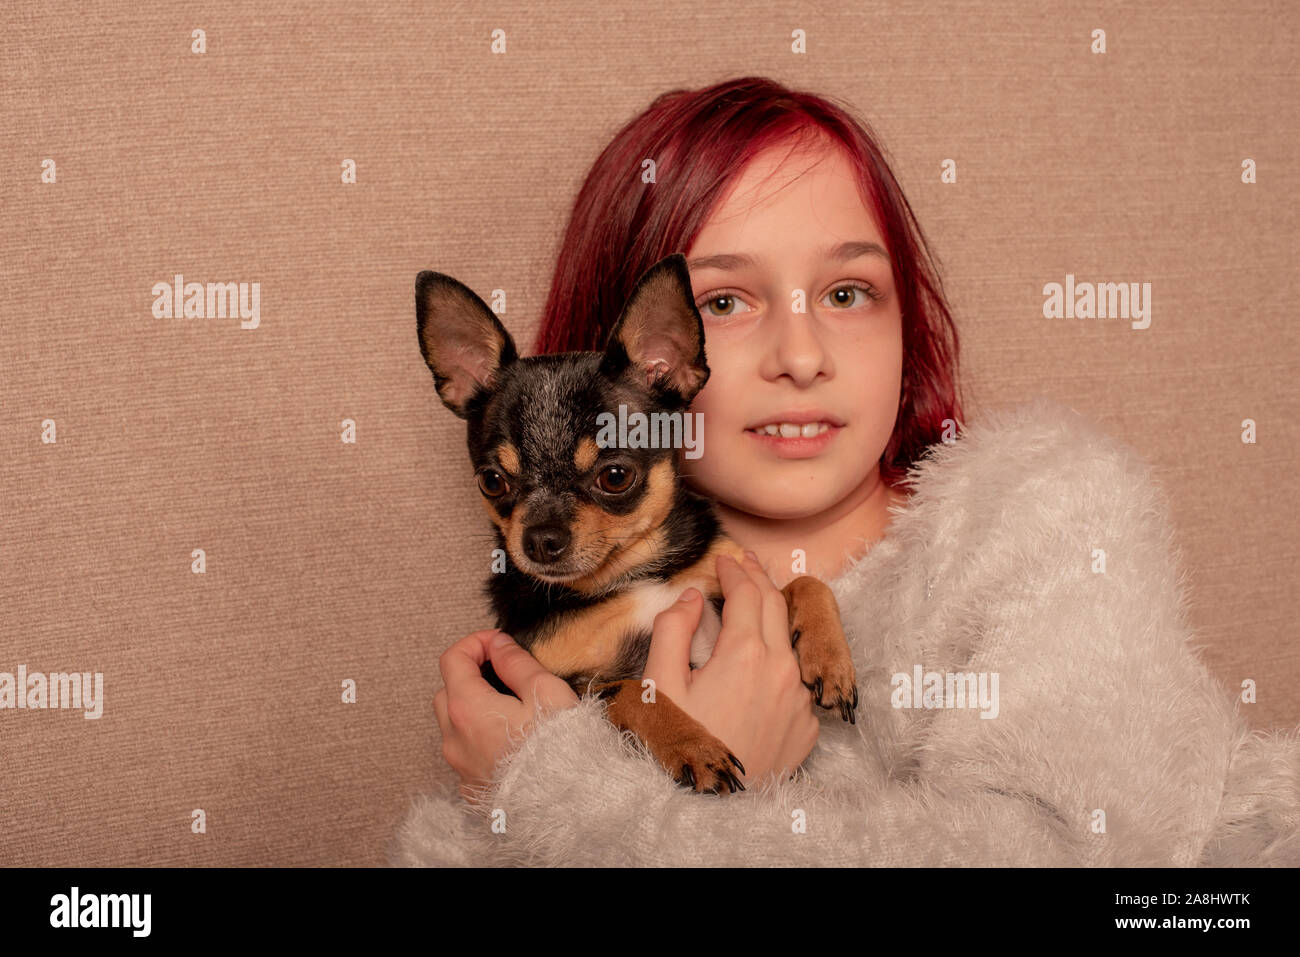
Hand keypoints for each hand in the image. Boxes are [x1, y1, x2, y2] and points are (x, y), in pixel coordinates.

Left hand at [433, 629, 579, 802]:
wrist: (568, 806)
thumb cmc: (560, 748)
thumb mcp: (545, 692)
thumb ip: (516, 663)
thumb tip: (499, 645)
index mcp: (468, 708)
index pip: (452, 659)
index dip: (475, 642)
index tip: (499, 642)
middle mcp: (454, 738)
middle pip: (446, 692)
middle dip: (469, 675)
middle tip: (503, 672)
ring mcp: (460, 767)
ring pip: (453, 725)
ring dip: (472, 708)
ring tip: (510, 708)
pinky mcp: (470, 787)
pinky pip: (465, 753)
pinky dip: (479, 738)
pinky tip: (510, 740)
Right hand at [642, 551, 819, 787]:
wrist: (712, 810)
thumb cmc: (679, 747)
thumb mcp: (659, 686)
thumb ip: (673, 631)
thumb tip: (693, 597)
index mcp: (745, 654)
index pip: (748, 593)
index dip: (735, 570)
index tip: (724, 558)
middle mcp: (782, 670)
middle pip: (777, 606)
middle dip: (759, 579)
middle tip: (744, 563)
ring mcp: (799, 698)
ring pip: (790, 641)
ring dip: (772, 616)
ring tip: (755, 603)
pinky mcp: (807, 724)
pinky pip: (796, 678)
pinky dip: (780, 659)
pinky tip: (764, 661)